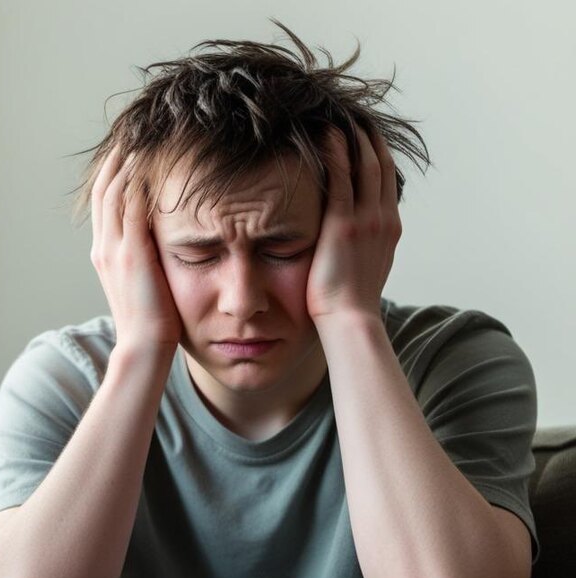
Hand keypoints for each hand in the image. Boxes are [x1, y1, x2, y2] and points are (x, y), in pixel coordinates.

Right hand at [89, 149, 181, 347]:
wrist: (144, 347)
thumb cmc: (153, 320)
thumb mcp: (145, 282)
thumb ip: (147, 257)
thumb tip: (164, 238)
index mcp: (104, 252)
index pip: (105, 201)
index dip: (114, 173)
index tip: (129, 149)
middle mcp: (104, 246)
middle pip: (104, 189)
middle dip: (117, 158)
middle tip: (133, 132)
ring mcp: (114, 249)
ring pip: (114, 192)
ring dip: (127, 163)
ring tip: (143, 138)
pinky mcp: (131, 254)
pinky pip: (130, 207)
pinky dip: (138, 183)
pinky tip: (152, 164)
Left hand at [308, 127, 401, 321]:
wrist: (351, 319)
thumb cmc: (351, 302)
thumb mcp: (366, 267)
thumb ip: (364, 246)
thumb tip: (354, 239)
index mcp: (390, 228)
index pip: (387, 181)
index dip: (379, 155)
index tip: (368, 136)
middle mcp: (384, 218)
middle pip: (380, 167)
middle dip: (369, 139)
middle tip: (356, 117)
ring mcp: (366, 220)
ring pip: (364, 166)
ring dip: (353, 139)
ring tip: (340, 118)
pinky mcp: (343, 224)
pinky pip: (341, 179)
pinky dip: (336, 153)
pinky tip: (327, 135)